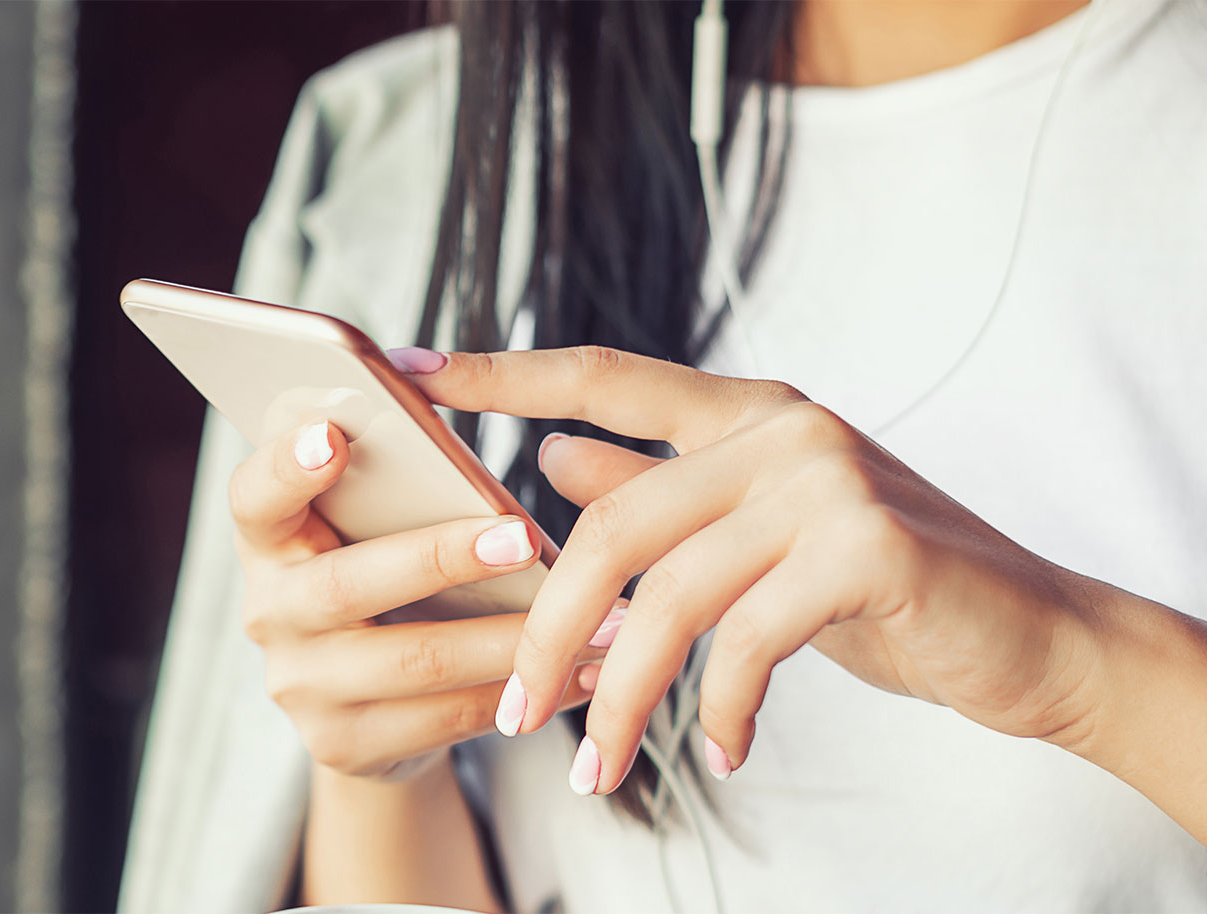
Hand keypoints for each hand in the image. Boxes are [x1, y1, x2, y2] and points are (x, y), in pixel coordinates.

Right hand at [229, 419, 598, 777]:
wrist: (361, 700)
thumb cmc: (385, 572)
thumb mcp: (375, 522)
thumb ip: (401, 476)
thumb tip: (453, 393)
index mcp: (271, 538)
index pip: (255, 496)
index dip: (287, 467)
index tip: (335, 436)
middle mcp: (270, 612)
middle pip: (351, 584)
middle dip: (444, 557)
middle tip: (525, 537)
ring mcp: (304, 687)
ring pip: (417, 660)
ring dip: (518, 640)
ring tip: (606, 618)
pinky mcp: (344, 745)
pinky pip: (448, 718)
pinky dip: (525, 692)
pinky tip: (588, 670)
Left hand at [401, 346, 1103, 794]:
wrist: (1027, 631)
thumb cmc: (876, 585)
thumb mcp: (753, 538)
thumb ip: (658, 494)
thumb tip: (555, 459)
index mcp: (745, 413)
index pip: (603, 376)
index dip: (502, 374)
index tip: (410, 372)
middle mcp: (780, 427)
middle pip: (615, 522)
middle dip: (549, 629)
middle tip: (514, 714)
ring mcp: (827, 477)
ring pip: (672, 594)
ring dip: (624, 696)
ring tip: (601, 767)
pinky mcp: (868, 543)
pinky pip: (749, 639)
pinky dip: (724, 708)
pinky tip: (728, 748)